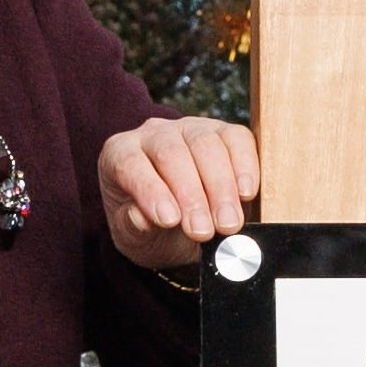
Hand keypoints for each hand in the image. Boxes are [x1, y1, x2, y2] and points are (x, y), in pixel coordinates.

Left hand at [98, 115, 258, 269]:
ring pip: (206, 144)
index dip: (150, 191)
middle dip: (191, 195)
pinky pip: (238, 139)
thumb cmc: (153, 229)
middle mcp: (153, 134)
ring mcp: (191, 128)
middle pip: (171, 153)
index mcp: (119, 154)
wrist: (182, 229)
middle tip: (203, 231)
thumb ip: (133, 227)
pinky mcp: (225, 132)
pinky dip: (245, 166)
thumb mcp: (135, 238)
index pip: (130, 164)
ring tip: (228, 223)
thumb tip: (142, 217)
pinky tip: (246, 194)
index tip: (169, 221)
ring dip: (220, 187)